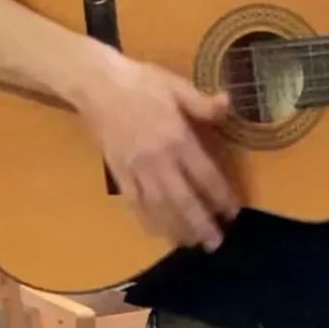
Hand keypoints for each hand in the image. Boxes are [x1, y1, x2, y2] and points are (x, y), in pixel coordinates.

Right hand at [79, 54, 236, 249]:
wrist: (95, 84)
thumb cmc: (139, 83)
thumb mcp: (176, 86)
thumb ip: (202, 103)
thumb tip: (228, 104)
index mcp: (177, 139)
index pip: (205, 176)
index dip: (220, 197)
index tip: (233, 214)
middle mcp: (158, 160)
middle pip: (183, 200)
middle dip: (201, 224)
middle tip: (216, 243)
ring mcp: (136, 169)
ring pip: (159, 207)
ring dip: (177, 228)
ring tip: (191, 245)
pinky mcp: (118, 173)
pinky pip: (135, 203)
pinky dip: (148, 221)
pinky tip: (159, 232)